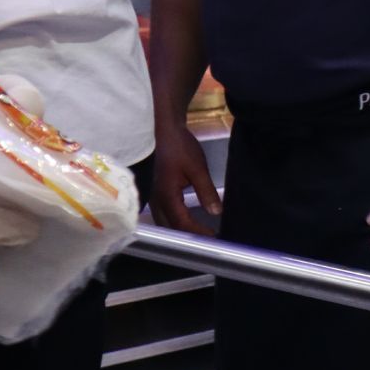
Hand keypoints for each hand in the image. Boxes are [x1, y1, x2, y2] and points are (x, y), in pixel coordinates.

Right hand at [151, 122, 220, 236]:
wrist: (162, 129)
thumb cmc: (179, 147)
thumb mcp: (197, 168)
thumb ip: (206, 192)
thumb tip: (216, 212)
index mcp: (167, 195)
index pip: (182, 223)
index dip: (198, 233)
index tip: (214, 237)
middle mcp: (156, 199)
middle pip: (170, 227)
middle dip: (187, 237)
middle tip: (207, 240)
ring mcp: (153, 196)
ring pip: (164, 222)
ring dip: (180, 230)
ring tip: (198, 234)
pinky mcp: (155, 192)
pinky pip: (162, 213)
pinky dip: (174, 221)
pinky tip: (186, 221)